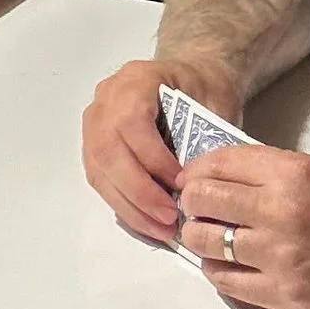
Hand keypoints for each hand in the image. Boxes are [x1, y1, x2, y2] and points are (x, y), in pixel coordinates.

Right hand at [81, 56, 243, 244]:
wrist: (193, 78)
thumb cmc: (205, 88)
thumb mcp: (215, 101)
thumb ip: (204, 136)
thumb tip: (198, 183)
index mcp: (135, 80)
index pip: (131, 123)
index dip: (152, 158)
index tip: (180, 185)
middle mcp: (106, 99)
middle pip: (108, 151)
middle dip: (139, 191)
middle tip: (169, 217)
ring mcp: (95, 122)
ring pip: (100, 171)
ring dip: (129, 206)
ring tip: (160, 229)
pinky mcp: (94, 146)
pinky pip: (100, 180)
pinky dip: (123, 205)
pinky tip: (147, 222)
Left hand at [175, 144, 309, 308]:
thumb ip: (273, 174)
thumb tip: (223, 179)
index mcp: (294, 174)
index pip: (217, 164)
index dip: (197, 170)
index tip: (193, 177)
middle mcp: (282, 213)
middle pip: (201, 202)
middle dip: (193, 202)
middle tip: (197, 207)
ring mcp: (282, 258)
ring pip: (205, 242)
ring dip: (201, 237)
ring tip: (212, 236)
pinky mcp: (288, 295)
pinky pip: (227, 282)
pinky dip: (219, 270)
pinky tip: (229, 263)